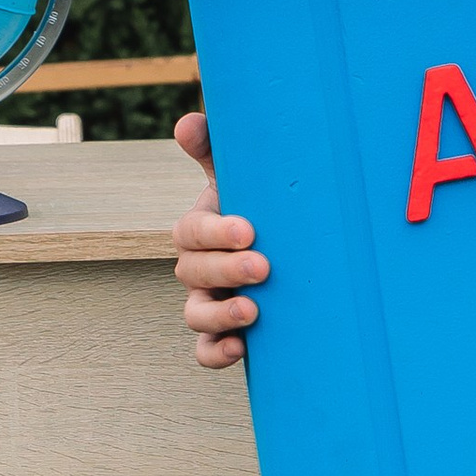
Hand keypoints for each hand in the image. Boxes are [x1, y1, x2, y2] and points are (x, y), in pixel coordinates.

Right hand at [172, 107, 268, 368]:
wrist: (288, 246)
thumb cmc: (261, 205)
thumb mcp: (242, 175)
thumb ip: (215, 148)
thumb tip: (187, 123)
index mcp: (200, 229)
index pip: (191, 232)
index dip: (214, 233)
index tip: (248, 230)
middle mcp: (197, 267)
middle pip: (193, 273)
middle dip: (226, 271)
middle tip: (263, 267)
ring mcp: (208, 301)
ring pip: (195, 314)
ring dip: (220, 315)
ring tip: (252, 313)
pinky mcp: (223, 332)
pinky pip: (206, 350)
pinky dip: (217, 352)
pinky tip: (241, 348)